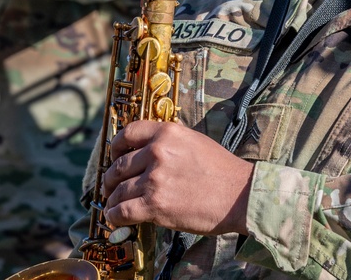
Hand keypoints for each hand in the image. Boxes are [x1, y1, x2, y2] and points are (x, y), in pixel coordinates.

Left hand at [102, 120, 253, 235]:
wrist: (239, 195)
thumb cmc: (221, 170)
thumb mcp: (193, 141)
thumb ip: (168, 142)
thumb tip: (145, 151)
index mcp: (167, 132)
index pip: (128, 133)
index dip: (115, 147)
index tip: (114, 156)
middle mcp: (157, 152)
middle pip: (119, 165)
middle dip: (111, 178)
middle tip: (111, 186)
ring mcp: (155, 179)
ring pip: (118, 190)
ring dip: (112, 199)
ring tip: (114, 204)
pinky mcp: (155, 205)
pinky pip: (123, 211)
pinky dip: (115, 216)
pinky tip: (116, 218)